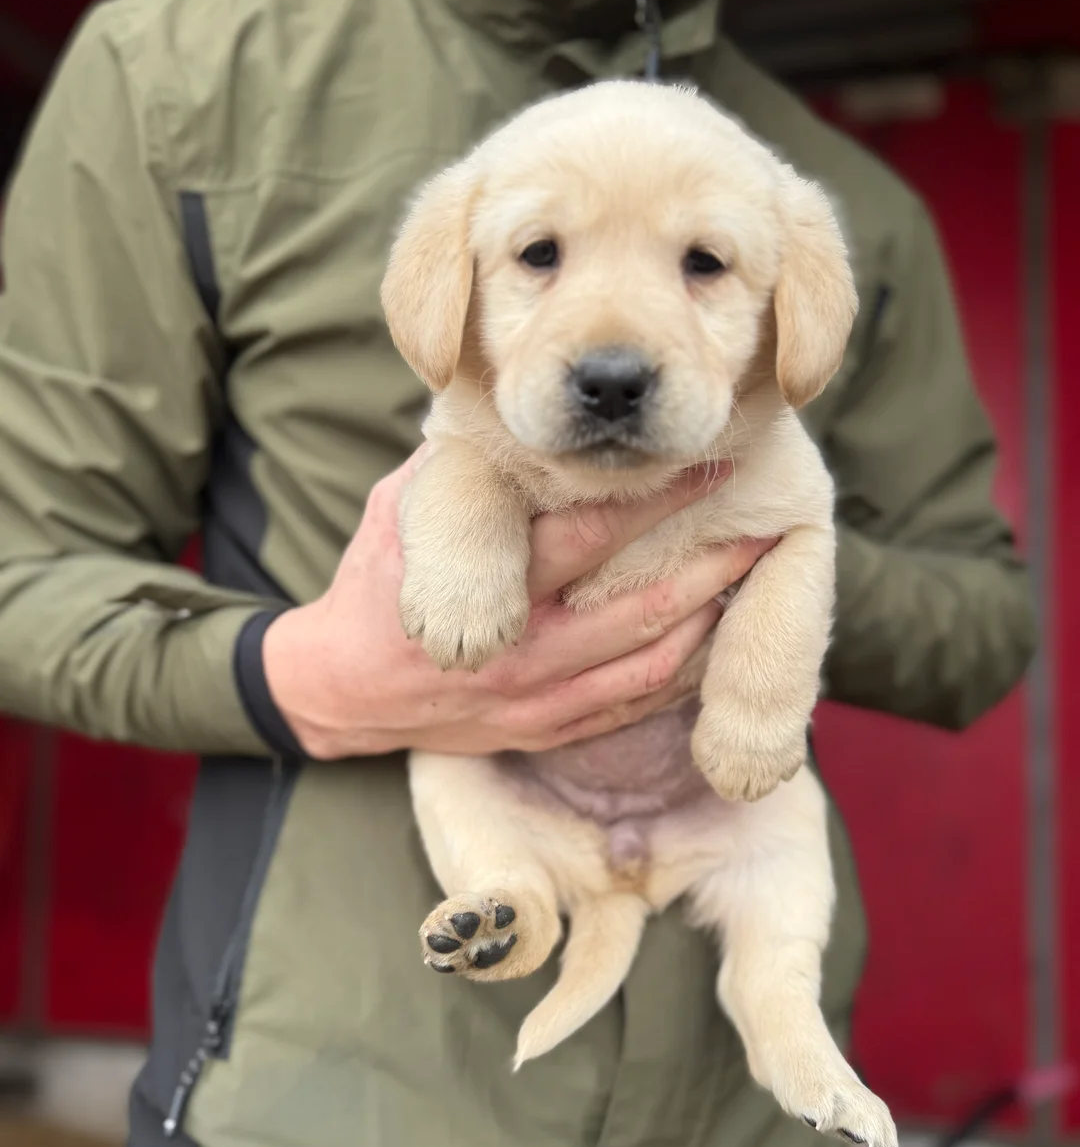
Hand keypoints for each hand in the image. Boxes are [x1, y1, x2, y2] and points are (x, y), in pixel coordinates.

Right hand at [263, 448, 775, 758]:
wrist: (343, 692)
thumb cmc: (372, 588)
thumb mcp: (399, 514)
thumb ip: (460, 472)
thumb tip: (519, 415)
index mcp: (488, 589)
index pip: (588, 538)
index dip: (656, 501)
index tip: (708, 463)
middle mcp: (522, 654)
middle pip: (640, 606)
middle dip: (711, 561)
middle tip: (766, 521)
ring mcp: (539, 702)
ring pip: (651, 663)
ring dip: (711, 618)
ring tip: (757, 574)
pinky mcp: (548, 731)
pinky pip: (635, 707)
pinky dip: (684, 674)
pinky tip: (718, 637)